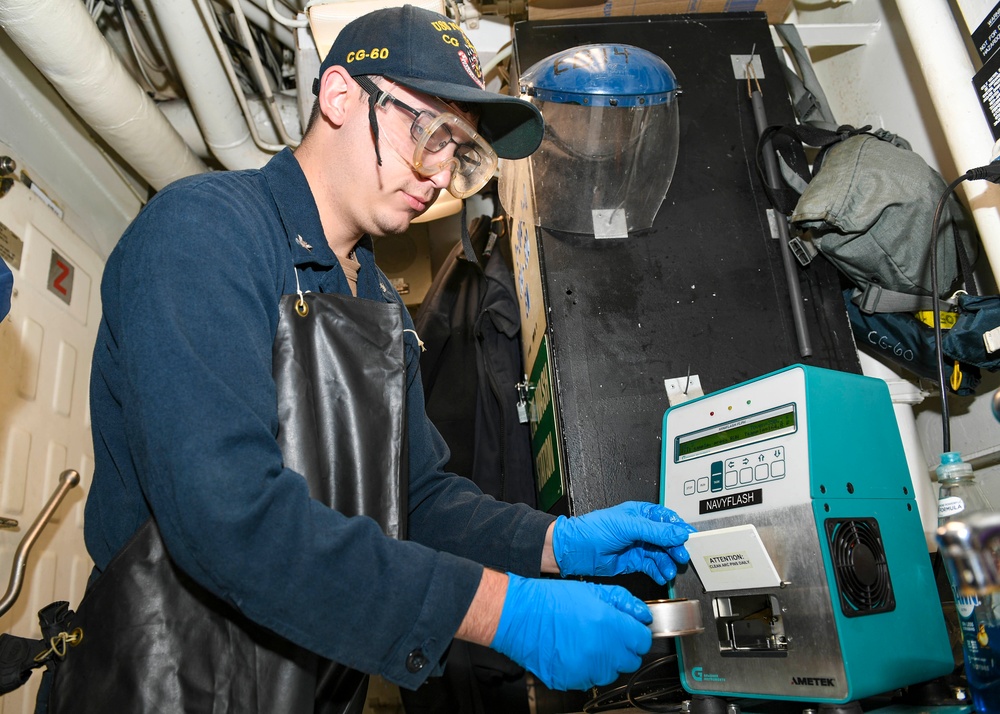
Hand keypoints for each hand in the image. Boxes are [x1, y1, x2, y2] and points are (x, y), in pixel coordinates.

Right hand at [490, 574, 652, 690]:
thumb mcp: (591, 590)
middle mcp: (601, 651)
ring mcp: (586, 669)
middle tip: (608, 635)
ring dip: (605, 661)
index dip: (636, 634)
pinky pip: (589, 679)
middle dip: (623, 649)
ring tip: (586, 642)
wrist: (518, 616)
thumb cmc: (549, 600)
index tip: (629, 630)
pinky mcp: (571, 681)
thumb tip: (642, 614)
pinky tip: (572, 651)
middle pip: (630, 661)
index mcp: (610, 626)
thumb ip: (623, 602)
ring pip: (610, 673)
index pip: (642, 641)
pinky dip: (585, 669)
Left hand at [552, 501, 696, 583]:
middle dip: (675, 547)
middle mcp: (640, 529)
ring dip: (667, 562)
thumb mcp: (628, 526)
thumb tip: (677, 532)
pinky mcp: (632, 562)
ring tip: (669, 570)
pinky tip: (662, 575)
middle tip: (681, 556)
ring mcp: (637, 546)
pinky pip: (651, 566)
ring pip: (660, 554)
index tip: (689, 537)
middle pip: (666, 538)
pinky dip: (658, 572)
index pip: (666, 518)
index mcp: (640, 513)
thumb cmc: (593, 530)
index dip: (678, 527)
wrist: (574, 550)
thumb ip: (655, 531)